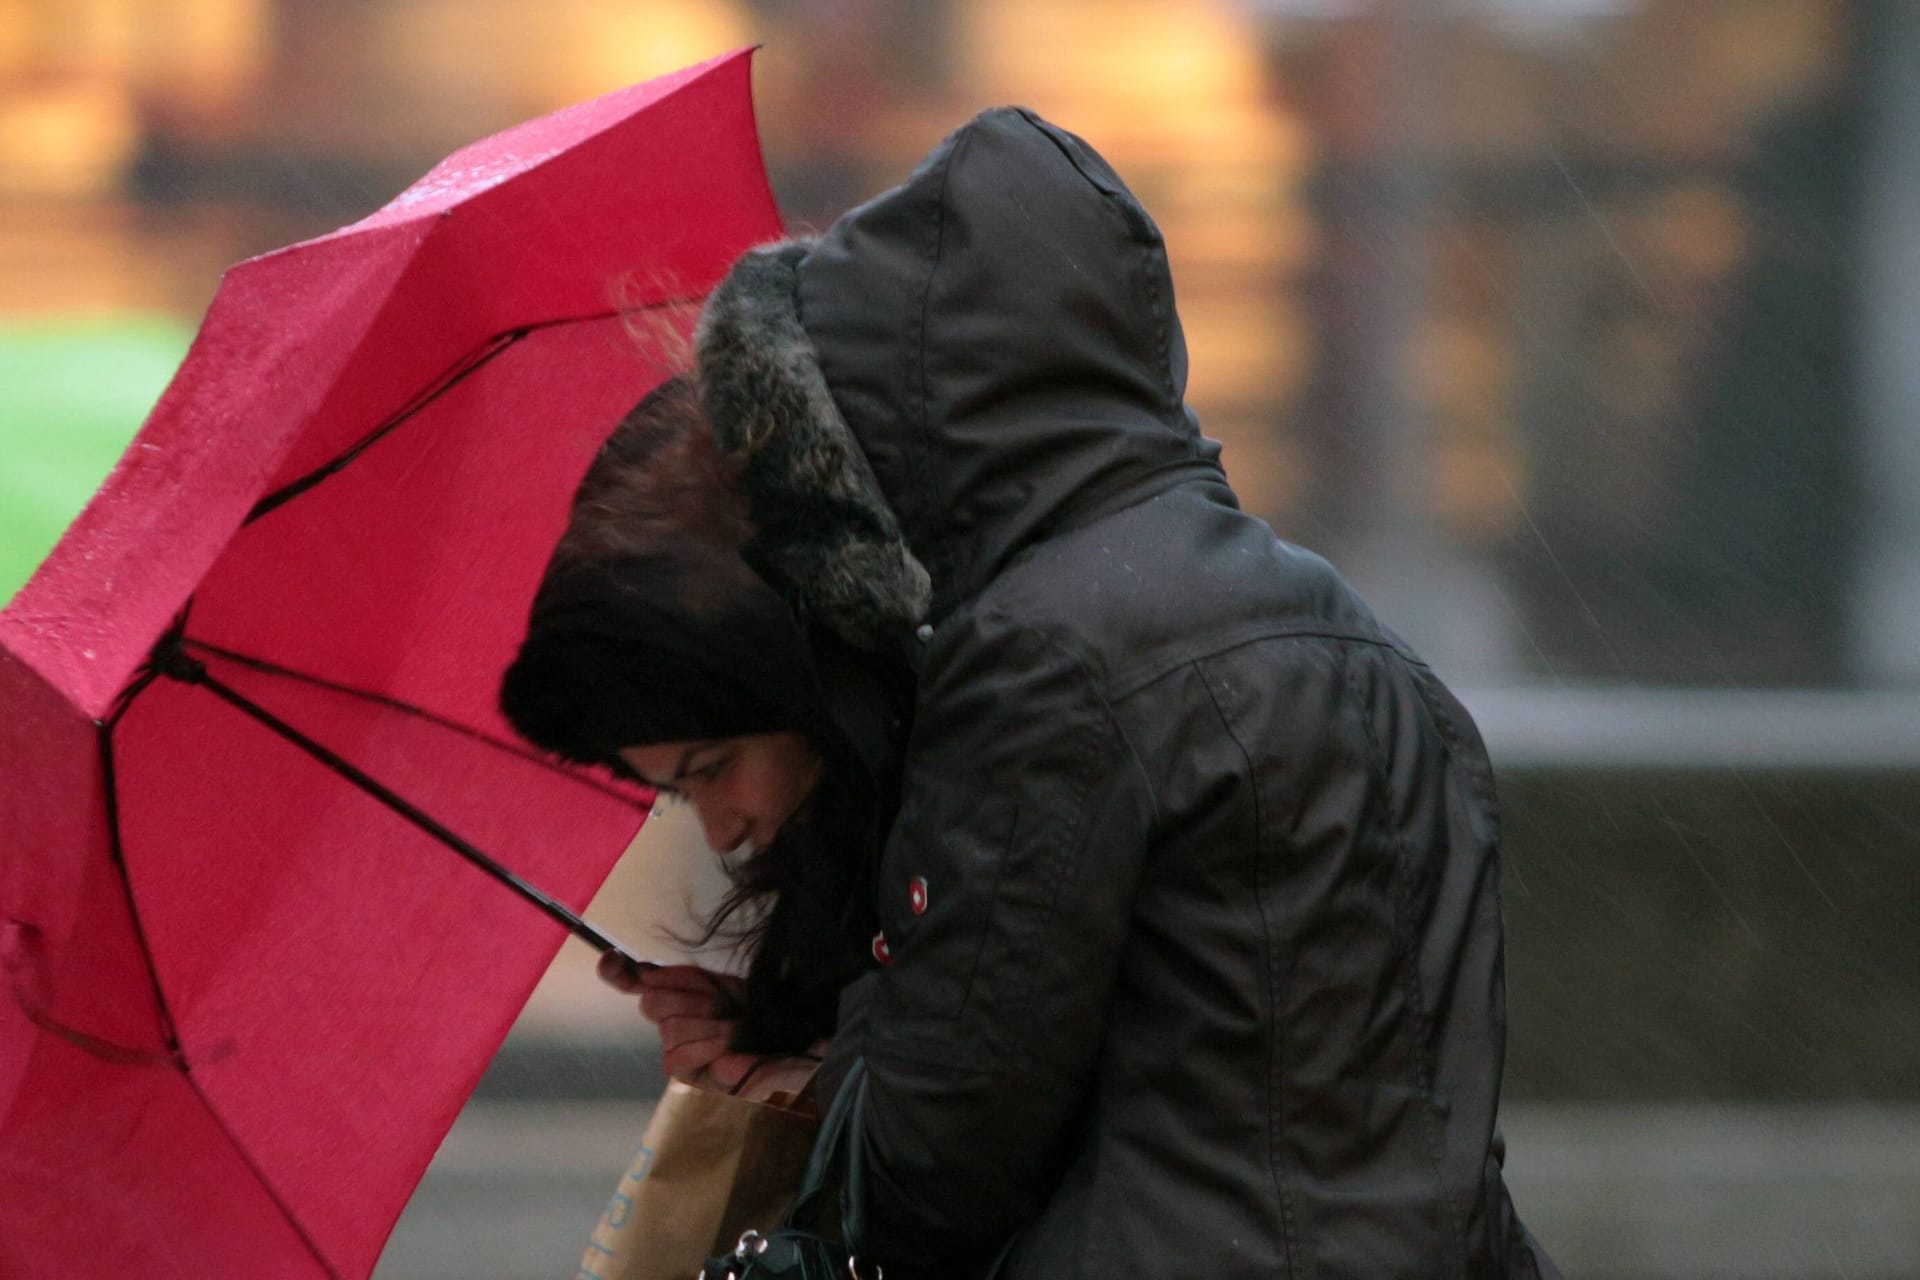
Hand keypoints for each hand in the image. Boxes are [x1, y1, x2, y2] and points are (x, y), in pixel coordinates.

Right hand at [597, 956, 754, 1082]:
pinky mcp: (686, 1075)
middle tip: (726, 1004)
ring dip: (709, 1024)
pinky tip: (726, 1046)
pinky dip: (706, 1047)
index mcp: (675, 994)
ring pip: (670, 1030)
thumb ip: (678, 977)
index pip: (634, 980)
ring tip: (735, 1026)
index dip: (619, 971)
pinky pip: (678, 1057)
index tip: (610, 958)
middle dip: (693, 999)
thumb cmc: (753, 1009)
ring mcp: (676, 1051)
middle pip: (654, 1003)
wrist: (785, 1034)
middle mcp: (669, 1023)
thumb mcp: (718, 983)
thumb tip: (641, 971)